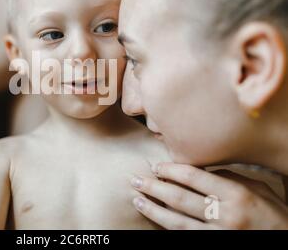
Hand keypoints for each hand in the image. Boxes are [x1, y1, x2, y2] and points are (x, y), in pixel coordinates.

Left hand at [131, 163, 287, 229]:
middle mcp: (226, 215)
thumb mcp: (254, 188)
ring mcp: (220, 234)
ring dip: (154, 210)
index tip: (155, 166)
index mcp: (236, 194)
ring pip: (178, 222)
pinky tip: (155, 220)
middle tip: (136, 179)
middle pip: (181, 198)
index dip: (171, 170)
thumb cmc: (270, 211)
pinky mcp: (214, 245)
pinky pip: (185, 236)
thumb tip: (195, 170)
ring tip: (137, 200)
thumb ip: (225, 177)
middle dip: (155, 188)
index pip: (195, 177)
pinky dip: (167, 229)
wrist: (285, 238)